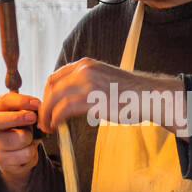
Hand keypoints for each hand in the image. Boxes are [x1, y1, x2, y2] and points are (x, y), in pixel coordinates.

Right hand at [0, 91, 41, 191]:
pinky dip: (31, 152)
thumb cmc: (18, 129)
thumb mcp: (21, 114)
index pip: (4, 101)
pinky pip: (25, 154)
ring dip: (31, 138)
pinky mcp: (1, 159)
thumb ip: (27, 109)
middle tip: (33, 117)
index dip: (22, 101)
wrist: (13, 155)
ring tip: (29, 138)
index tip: (37, 104)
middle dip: (18, 118)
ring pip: (20, 138)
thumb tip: (39, 108)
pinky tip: (27, 150)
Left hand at [39, 59, 189, 136]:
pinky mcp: (92, 98)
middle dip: (44, 104)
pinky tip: (56, 126)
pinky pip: (64, 109)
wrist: (149, 96)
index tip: (47, 106)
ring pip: (54, 98)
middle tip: (43, 119)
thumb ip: (88, 83)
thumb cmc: (130, 92)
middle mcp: (84, 70)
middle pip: (51, 86)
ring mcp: (87, 83)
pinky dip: (56, 118)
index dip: (47, 93)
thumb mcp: (104, 79)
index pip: (55, 76)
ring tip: (47, 126)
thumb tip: (73, 96)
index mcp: (86, 64)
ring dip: (47, 114)